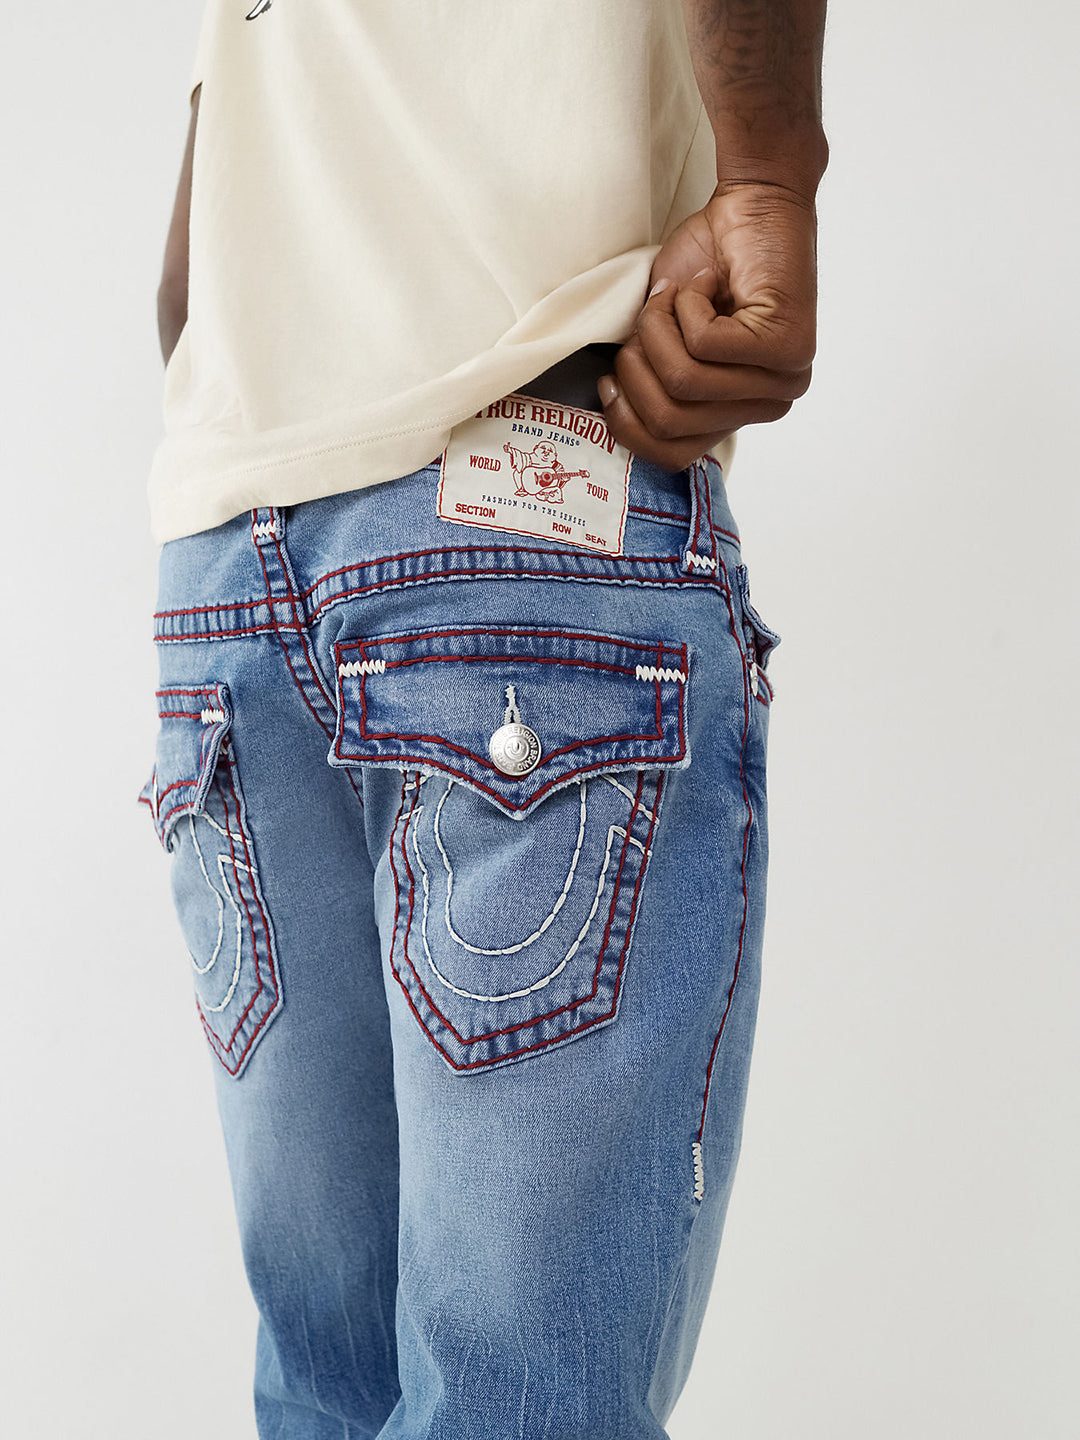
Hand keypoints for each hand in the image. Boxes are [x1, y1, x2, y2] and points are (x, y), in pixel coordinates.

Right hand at [597, 181, 818, 469]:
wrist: (753, 205)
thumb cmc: (705, 268)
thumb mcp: (664, 341)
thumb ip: (654, 386)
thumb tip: (615, 413)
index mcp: (739, 415)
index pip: (672, 455)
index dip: (627, 422)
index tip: (610, 381)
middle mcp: (770, 405)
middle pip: (670, 419)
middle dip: (639, 364)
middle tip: (650, 320)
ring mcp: (785, 380)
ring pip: (684, 380)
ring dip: (660, 326)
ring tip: (676, 295)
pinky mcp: (788, 346)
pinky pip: (705, 344)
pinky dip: (687, 304)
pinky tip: (707, 283)